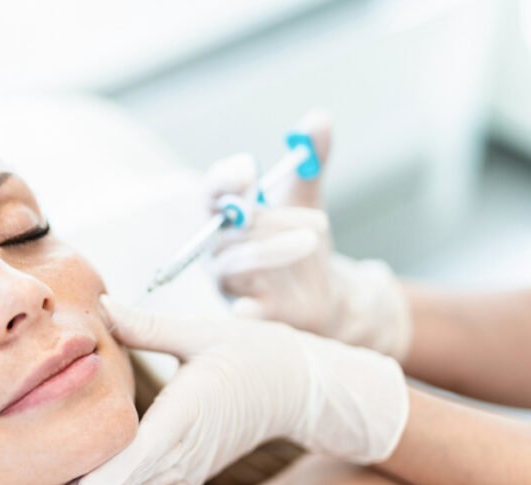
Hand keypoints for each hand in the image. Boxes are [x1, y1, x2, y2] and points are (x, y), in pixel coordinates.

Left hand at [50, 294, 408, 484]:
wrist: (299, 387)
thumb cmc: (250, 352)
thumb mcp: (201, 332)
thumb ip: (149, 325)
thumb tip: (102, 306)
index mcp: (193, 405)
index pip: (151, 444)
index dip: (118, 470)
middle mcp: (193, 442)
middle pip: (140, 476)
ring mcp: (196, 462)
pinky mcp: (197, 470)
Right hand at [201, 110, 411, 361]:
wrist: (323, 294)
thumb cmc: (300, 245)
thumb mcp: (307, 199)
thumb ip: (310, 162)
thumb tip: (318, 118)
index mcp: (226, 217)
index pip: (213, 192)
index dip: (225, 179)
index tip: (249, 170)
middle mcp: (219, 249)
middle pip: (229, 226)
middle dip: (265, 216)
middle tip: (305, 213)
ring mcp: (230, 284)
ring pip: (237, 263)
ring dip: (272, 250)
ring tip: (313, 238)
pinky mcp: (250, 314)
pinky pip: (241, 313)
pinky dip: (244, 312)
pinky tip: (250, 310)